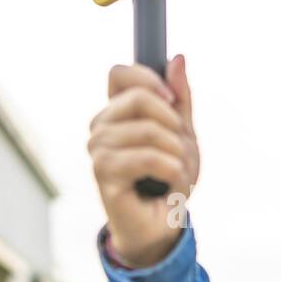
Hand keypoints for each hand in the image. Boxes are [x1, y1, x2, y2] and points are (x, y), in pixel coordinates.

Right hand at [88, 54, 199, 267]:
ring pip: (148, 130)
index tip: (172, 103)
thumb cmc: (168, 178)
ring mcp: (98, 150)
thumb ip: (180, 98)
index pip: (119, 73)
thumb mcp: (183, 132)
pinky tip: (171, 181)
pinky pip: (146, 157)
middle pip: (138, 97)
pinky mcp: (103, 174)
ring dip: (176, 152)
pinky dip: (170, 168)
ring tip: (176, 170)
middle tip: (180, 147)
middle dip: (173, 123)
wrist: (162, 224)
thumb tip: (177, 57)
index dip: (149, 80)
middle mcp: (100, 127)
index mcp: (115, 112)